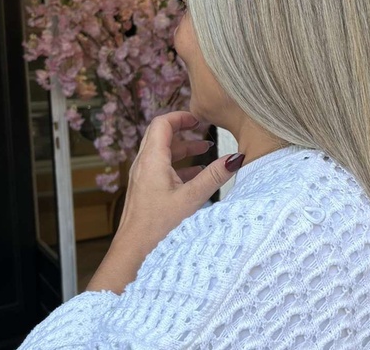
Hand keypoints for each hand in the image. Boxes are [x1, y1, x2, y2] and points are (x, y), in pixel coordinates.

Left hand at [86, 111, 243, 293]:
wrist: (133, 254)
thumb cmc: (157, 228)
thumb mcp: (191, 199)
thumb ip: (214, 177)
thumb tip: (236, 158)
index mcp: (151, 161)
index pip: (162, 123)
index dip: (181, 117)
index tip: (199, 119)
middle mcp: (143, 166)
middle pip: (161, 136)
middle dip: (183, 131)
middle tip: (203, 131)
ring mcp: (142, 179)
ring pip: (161, 153)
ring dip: (182, 149)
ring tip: (205, 152)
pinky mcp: (145, 191)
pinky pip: (161, 169)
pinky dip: (179, 166)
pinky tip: (196, 176)